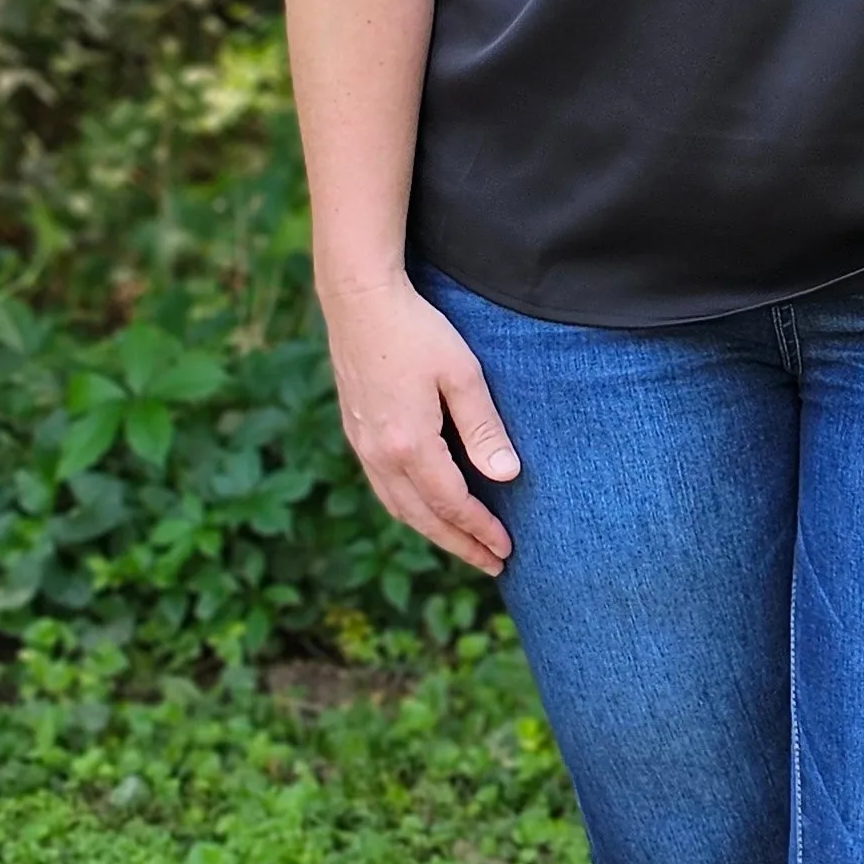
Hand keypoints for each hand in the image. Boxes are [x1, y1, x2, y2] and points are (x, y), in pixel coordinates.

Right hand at [318, 274, 519, 576]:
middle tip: (492, 564)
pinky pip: (383, 488)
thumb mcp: (463, 374)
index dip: (480, 530)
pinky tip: (426, 508)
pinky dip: (409, 508)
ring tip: (463, 545)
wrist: (358, 299)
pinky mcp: (356, 432)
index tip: (507, 549)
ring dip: (433, 532)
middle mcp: (380, 454)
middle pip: (423, 517)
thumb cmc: (417, 330)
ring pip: (398, 507)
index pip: (452, 504)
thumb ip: (484, 428)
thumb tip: (507, 477)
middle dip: (459, 545)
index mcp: (409, 444)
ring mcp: (362, 445)